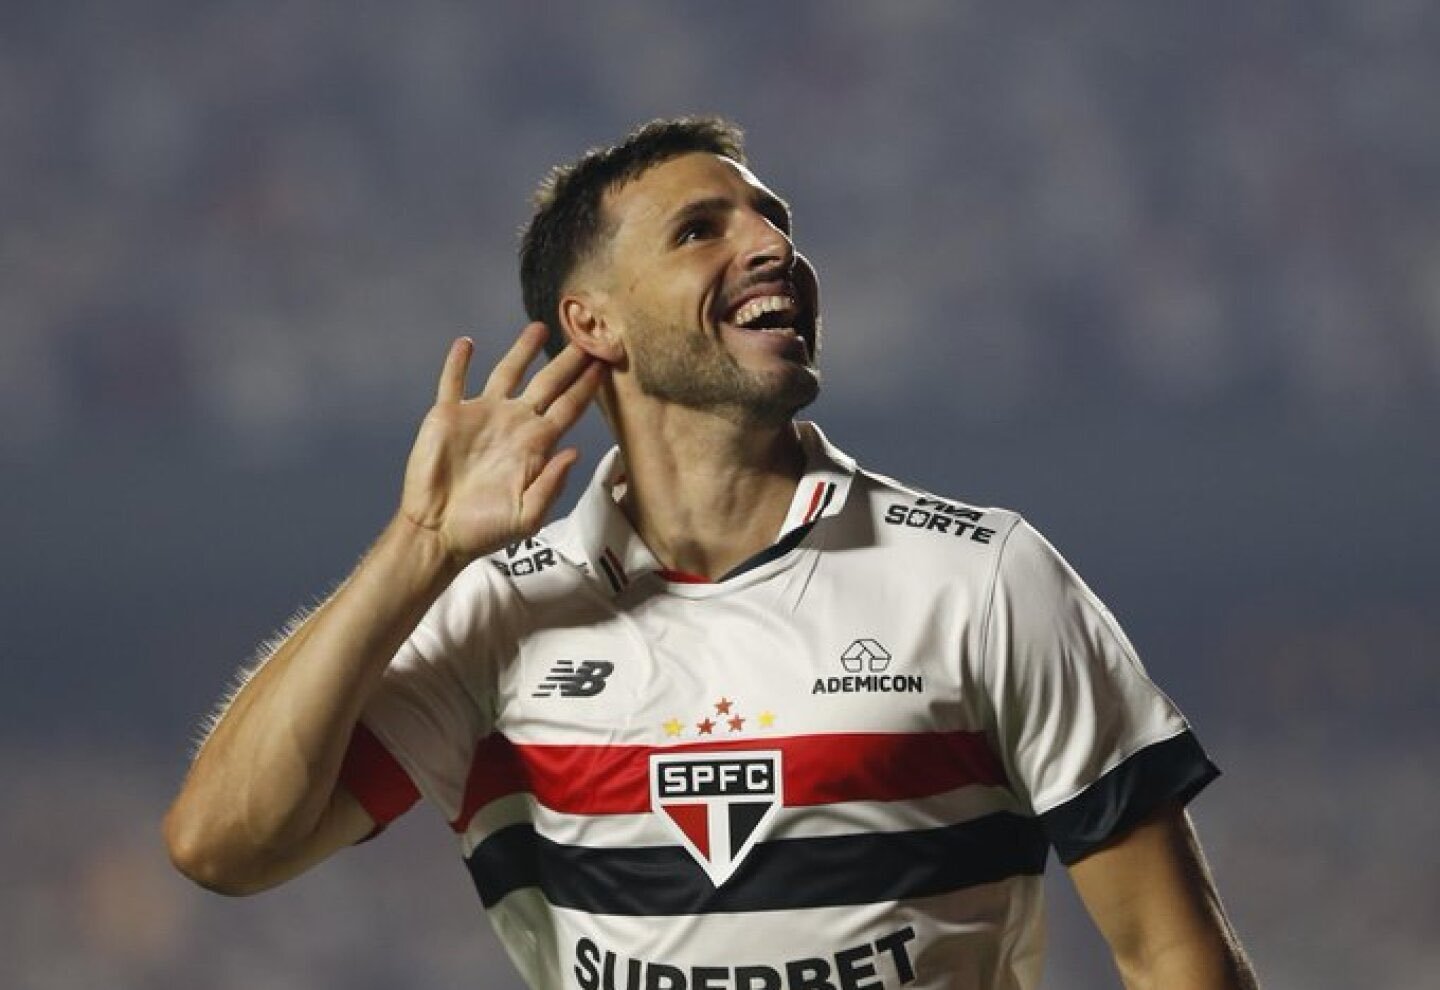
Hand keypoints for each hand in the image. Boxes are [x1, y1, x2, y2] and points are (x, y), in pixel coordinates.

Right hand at [399, 323, 602, 565]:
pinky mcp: (449, 416)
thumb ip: (551, 484)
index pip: (569, 407)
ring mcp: (481, 416)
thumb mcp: (527, 516)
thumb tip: (575, 452)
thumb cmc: (486, 530)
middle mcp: (513, 424)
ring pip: (506, 373)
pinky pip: (453, 382)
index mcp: (536, 445)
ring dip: (521, 350)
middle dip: (566, 360)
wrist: (439, 532)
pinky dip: (458, 362)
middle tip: (587, 333)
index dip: (587, 385)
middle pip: (546, 383)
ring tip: (540, 326)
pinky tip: (467, 344)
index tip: (606, 362)